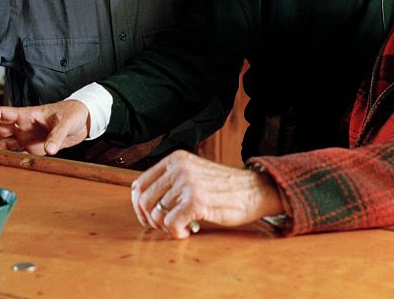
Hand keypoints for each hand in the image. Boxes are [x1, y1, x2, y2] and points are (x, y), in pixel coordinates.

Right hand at [0, 101, 89, 155]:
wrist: (84, 120)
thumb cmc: (73, 112)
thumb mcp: (65, 121)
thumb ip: (57, 135)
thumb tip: (50, 148)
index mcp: (27, 114)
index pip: (1, 113)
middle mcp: (23, 125)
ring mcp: (27, 136)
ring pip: (3, 141)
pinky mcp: (33, 146)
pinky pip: (16, 152)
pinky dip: (8, 157)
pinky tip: (3, 163)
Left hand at [130, 150, 284, 239]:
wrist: (255, 190)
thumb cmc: (225, 187)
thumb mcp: (194, 172)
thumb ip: (171, 181)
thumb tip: (143, 202)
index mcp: (176, 159)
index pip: (140, 184)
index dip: (139, 205)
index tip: (148, 217)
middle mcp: (179, 168)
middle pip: (145, 201)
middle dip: (151, 219)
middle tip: (166, 226)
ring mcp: (188, 184)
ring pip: (157, 215)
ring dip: (167, 227)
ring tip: (182, 226)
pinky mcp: (196, 201)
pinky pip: (171, 224)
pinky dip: (177, 233)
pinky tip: (188, 231)